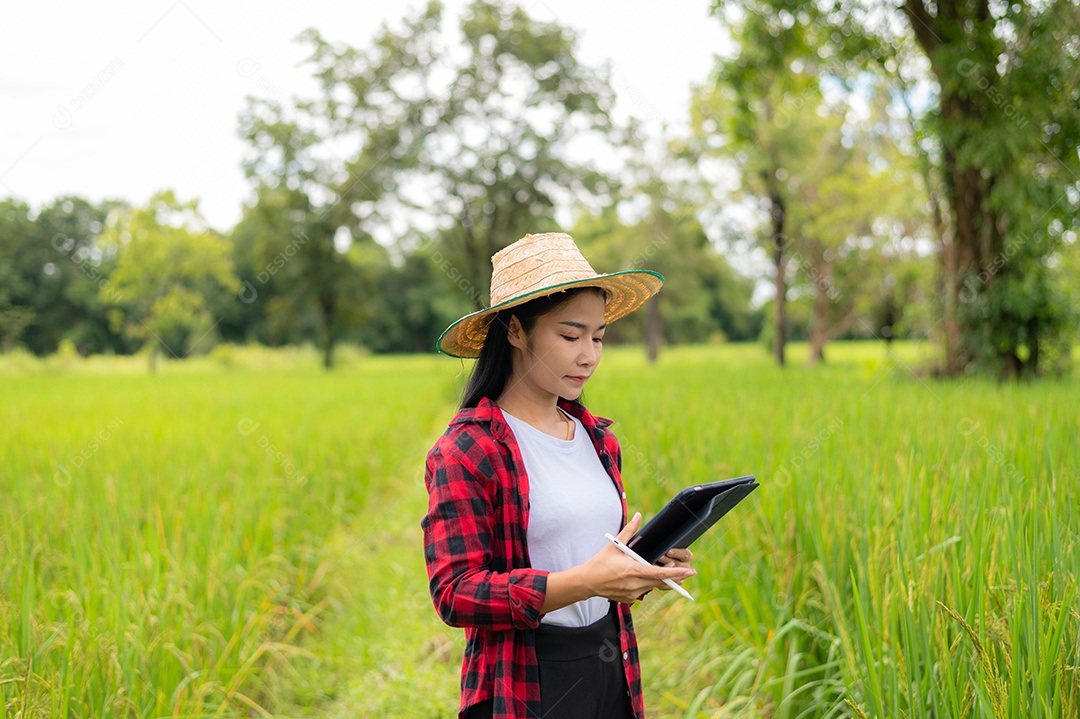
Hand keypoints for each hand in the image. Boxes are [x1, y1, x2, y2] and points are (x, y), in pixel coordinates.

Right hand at [581, 512, 695, 604]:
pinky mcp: (629, 599)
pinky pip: (643, 591)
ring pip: (653, 587)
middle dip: (675, 577)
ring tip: (665, 574)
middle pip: (661, 582)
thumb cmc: (600, 562)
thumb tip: (638, 516)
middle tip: (687, 572)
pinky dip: (646, 584)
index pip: (660, 573)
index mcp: (633, 570)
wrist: (587, 582)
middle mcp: (635, 584)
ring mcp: (632, 594)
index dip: (677, 573)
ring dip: (659, 580)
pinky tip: (641, 578)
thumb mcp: (615, 545)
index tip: (689, 571)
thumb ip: (629, 531)